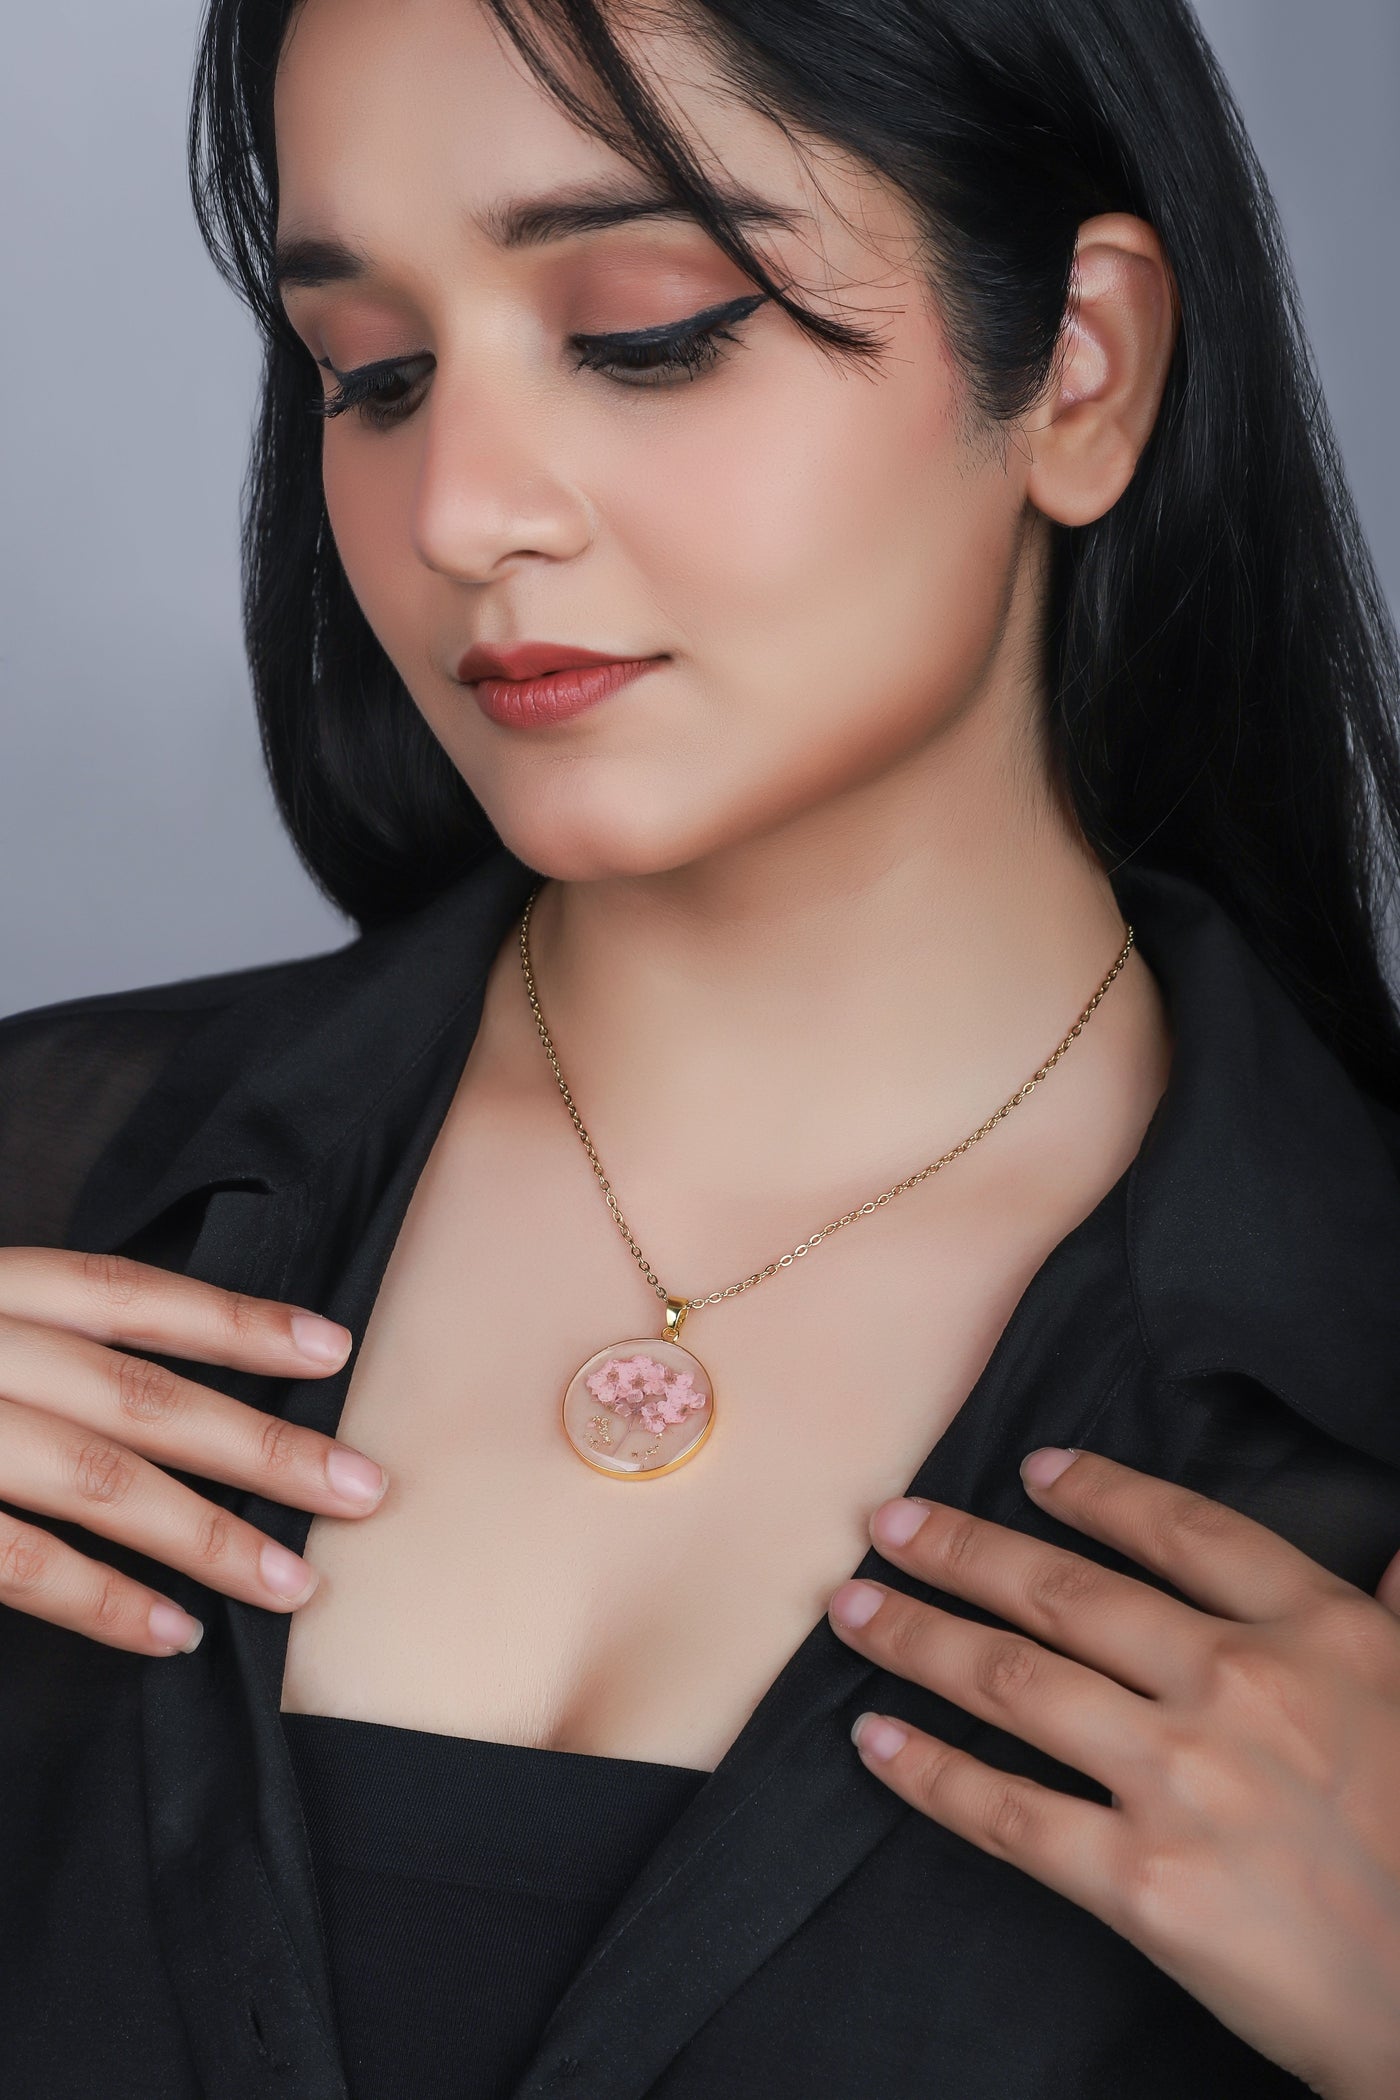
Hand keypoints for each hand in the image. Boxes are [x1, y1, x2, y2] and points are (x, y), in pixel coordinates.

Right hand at [0, 1247, 386, 1655]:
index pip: (131, 1294)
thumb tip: (171, 1395)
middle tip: (362, 1490)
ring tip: (296, 1585)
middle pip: (142, 1397)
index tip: (335, 1349)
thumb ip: (46, 1345)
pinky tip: (181, 1632)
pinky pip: (27, 1565)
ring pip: (101, 1483)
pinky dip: (108, 1603)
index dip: (236, 1323)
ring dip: (210, 1539)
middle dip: (262, 1447)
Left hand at [827, 1449, 1399, 2099]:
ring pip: (1014, 1679)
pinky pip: (1007, 1810)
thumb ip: (1398, 1614)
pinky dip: (928, 1770)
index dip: (1098, 1492)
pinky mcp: (1143, 1882)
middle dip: (960, 1550)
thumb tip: (1394, 1551)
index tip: (1030, 1469)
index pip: (1182, 1530)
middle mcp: (1240, 1684)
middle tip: (888, 1525)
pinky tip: (875, 1737)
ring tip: (853, 1610)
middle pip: (1066, 1592)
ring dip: (917, 1635)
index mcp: (1317, 1631)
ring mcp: (1182, 1780)